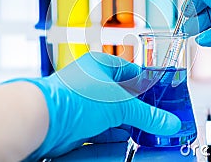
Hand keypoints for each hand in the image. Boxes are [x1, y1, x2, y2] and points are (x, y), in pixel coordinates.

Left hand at [13, 52, 180, 160]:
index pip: (131, 73)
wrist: (42, 120)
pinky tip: (125, 144)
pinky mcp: (76, 126)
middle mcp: (91, 84)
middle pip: (122, 99)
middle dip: (139, 113)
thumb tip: (168, 122)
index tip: (162, 99)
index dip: (147, 87)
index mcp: (101, 66)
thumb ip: (147, 115)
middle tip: (157, 122)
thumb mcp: (120, 105)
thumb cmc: (74, 97)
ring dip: (127, 128)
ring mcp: (83, 106)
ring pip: (111, 118)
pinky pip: (100, 132)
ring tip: (146, 136)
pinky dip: (113, 139)